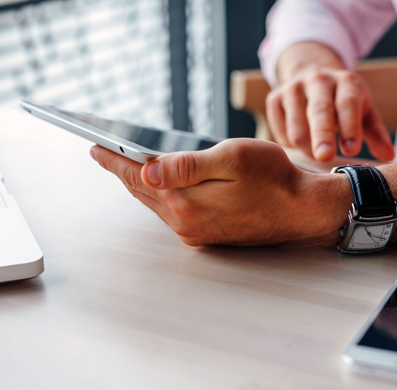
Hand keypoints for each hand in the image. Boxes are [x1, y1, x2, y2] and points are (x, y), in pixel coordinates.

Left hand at [90, 139, 350, 245]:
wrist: (301, 211)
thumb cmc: (274, 179)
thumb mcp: (232, 159)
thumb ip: (187, 166)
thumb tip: (146, 170)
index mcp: (187, 202)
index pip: (138, 176)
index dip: (114, 159)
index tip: (94, 147)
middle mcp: (185, 222)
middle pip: (142, 191)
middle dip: (120, 170)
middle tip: (101, 153)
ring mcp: (194, 231)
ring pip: (155, 203)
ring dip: (138, 184)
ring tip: (123, 166)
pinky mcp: (205, 234)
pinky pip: (170, 213)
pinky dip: (157, 196)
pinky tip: (156, 186)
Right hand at [268, 44, 394, 162]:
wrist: (311, 73)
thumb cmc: (343, 101)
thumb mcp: (364, 112)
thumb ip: (376, 134)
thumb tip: (388, 157)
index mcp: (346, 81)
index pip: (347, 104)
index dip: (349, 127)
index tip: (351, 150)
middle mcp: (318, 80)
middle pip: (319, 111)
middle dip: (322, 136)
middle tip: (324, 158)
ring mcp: (293, 88)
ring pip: (296, 127)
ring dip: (306, 148)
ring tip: (316, 155)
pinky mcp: (274, 98)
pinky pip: (280, 132)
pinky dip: (290, 146)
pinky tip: (300, 146)